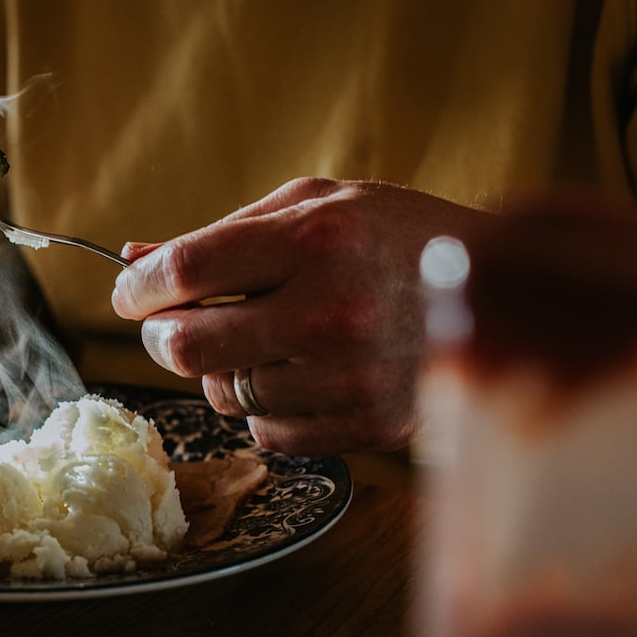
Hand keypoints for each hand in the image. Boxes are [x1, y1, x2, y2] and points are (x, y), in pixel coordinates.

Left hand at [111, 178, 490, 455]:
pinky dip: (264, 407)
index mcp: (317, 239)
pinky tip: (296, 374)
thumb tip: (135, 260)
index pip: (187, 271)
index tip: (130, 293)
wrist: (505, 291)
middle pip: (191, 345)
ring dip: (221, 371)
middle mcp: (331, 312)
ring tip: (258, 341)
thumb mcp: (316, 204)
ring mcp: (350, 377)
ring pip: (226, 395)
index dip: (139, 287)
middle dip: (163, 334)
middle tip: (169, 323)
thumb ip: (224, 233)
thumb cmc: (397, 235)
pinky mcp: (367, 425)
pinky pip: (268, 433)